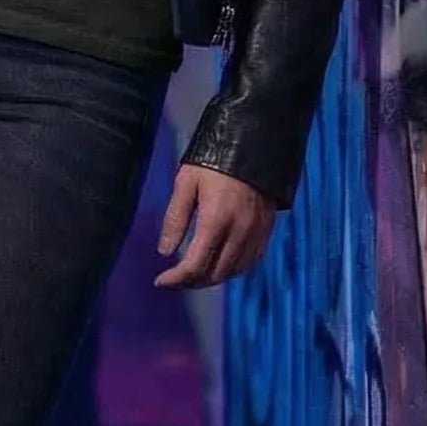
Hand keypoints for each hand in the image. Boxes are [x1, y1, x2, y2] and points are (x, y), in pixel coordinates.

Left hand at [155, 164, 276, 288]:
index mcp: (215, 220)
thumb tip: (164, 251)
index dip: (175, 279)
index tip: (160, 281)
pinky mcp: (266, 229)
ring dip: (212, 278)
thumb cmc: (213, 161)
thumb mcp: (186, 183)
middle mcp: (239, 232)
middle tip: (174, 279)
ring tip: (193, 274)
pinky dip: (232, 269)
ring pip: (234, 271)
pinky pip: (250, 261)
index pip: (195, 265)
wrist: (254, 143)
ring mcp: (256, 232)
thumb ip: (175, 219)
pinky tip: (218, 264)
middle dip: (192, 282)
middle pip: (215, 274)